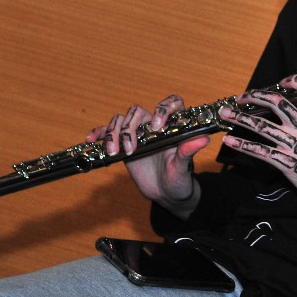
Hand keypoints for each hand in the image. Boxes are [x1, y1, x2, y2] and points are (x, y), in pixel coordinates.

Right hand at [85, 94, 208, 218]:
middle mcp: (154, 126)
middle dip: (131, 127)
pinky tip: (92, 139)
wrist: (166, 192)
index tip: (157, 126)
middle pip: (138, 111)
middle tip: (132, 148)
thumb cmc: (179, 178)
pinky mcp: (123, 143)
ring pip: (121, 120)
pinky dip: (99, 133)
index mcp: (173, 126)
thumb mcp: (183, 167)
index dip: (163, 109)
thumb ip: (189, 151)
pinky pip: (108, 132)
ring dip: (114, 133)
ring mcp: (137, 133)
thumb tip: (203, 139)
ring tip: (115, 153)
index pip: (171, 104)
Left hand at [220, 75, 296, 221]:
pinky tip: (230, 140)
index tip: (282, 82)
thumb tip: (294, 112)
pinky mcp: (286, 162)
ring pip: (262, 125)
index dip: (296, 81)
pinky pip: (260, 150)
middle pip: (277, 102)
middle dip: (255, 96)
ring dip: (240, 118)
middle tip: (240, 97)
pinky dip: (243, 144)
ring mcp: (294, 144)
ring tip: (226, 114)